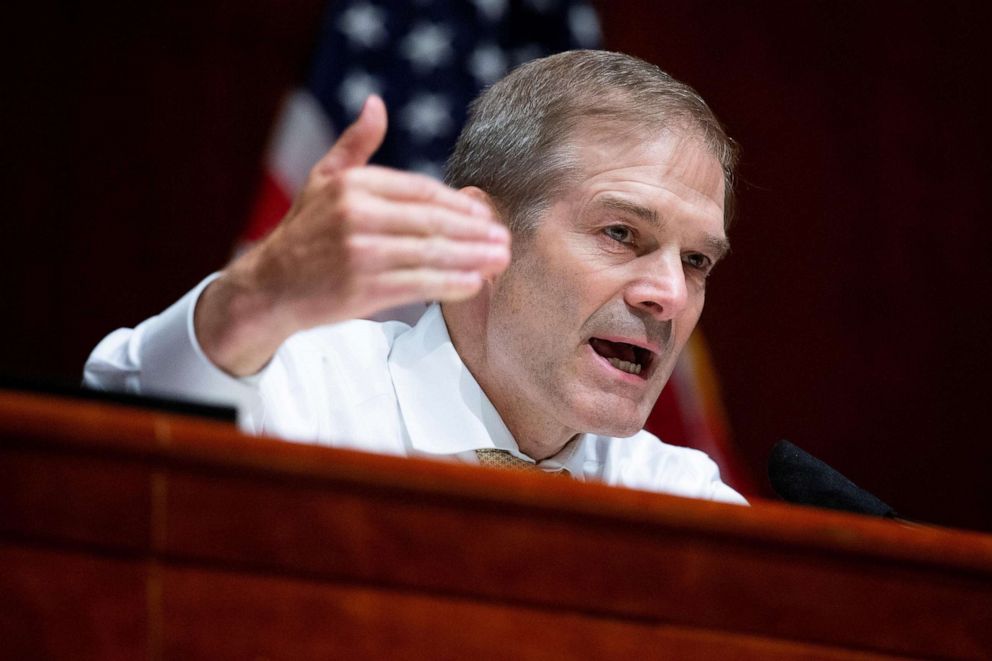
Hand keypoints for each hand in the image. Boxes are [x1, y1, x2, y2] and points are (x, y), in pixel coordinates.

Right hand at [196, 95, 509, 375]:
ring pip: (430, 253)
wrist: (269, 287)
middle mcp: (356, 216)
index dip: (457, 204)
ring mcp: (360, 253)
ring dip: (471, 258)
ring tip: (499, 260)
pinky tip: (473, 283)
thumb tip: (376, 104)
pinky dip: (450, 284)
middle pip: (432, 222)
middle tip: (505, 239)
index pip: (420, 190)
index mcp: (352, 185)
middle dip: (474, 232)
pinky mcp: (361, 288)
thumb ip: (355, 145)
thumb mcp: (323, 180)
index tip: (484, 214)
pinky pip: (418, 285)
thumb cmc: (302, 233)